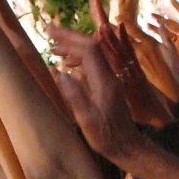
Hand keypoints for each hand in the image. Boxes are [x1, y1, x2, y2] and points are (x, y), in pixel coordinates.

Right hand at [45, 21, 144, 164]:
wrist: (128, 146)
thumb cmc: (107, 138)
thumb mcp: (87, 120)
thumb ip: (73, 95)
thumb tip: (58, 72)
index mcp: (105, 82)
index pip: (89, 50)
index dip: (69, 39)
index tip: (50, 34)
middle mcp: (110, 76)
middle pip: (92, 46)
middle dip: (70, 37)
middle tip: (49, 32)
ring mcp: (112, 79)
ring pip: (94, 54)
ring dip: (74, 47)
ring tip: (54, 49)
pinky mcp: (110, 85)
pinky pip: (95, 64)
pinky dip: (79, 59)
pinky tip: (68, 66)